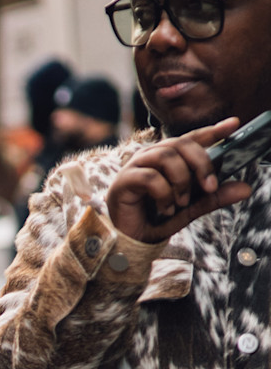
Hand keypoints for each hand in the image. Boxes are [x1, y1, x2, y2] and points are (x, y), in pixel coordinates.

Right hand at [105, 119, 251, 242]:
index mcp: (167, 157)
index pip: (192, 138)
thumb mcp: (191, 208)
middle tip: (209, 186)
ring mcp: (135, 166)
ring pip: (165, 156)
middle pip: (180, 143)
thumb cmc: (156, 221)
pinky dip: (163, 194)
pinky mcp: (123, 181)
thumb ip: (214, 197)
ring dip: (181, 180)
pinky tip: (166, 209)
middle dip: (200, 163)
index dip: (212, 130)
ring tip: (181, 202)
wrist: (131, 243)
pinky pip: (150, 177)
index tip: (233, 125)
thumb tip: (245, 189)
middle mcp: (151, 156)